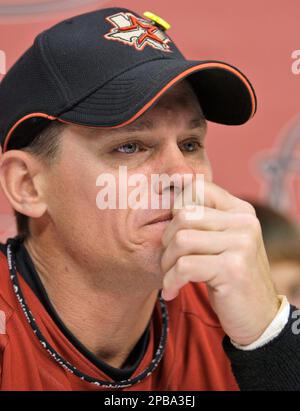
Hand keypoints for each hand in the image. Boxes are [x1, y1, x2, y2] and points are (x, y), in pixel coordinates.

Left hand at [161, 181, 280, 345]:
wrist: (258, 318)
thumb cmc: (229, 278)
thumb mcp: (221, 242)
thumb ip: (203, 219)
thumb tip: (172, 185)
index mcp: (240, 211)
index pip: (198, 187)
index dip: (175, 203)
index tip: (168, 225)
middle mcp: (244, 222)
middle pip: (183, 215)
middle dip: (166, 241)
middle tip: (169, 261)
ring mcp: (241, 244)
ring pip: (181, 239)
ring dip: (167, 263)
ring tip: (172, 277)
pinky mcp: (233, 268)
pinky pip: (184, 266)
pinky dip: (171, 281)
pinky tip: (172, 291)